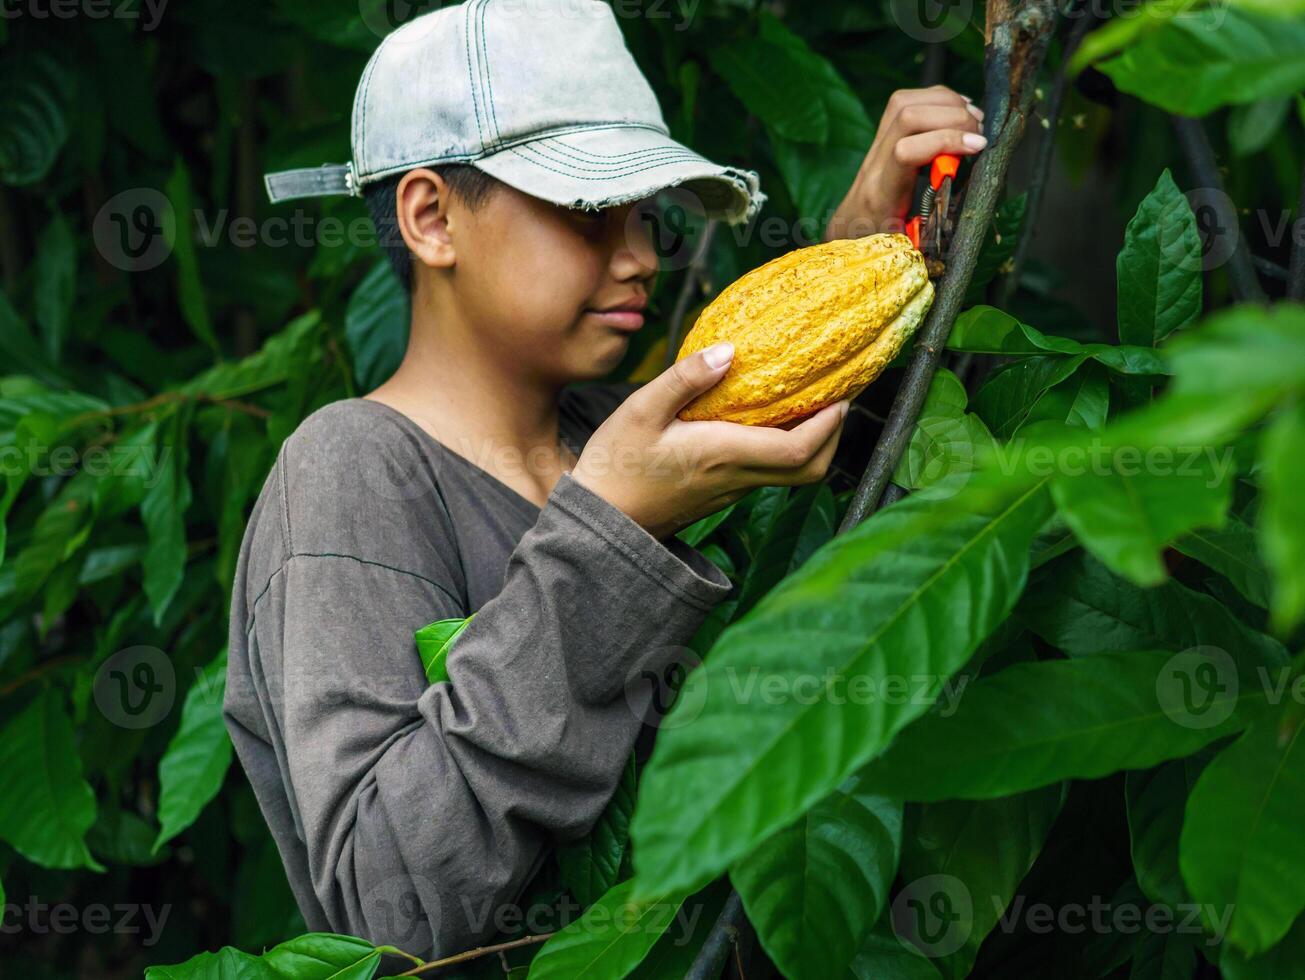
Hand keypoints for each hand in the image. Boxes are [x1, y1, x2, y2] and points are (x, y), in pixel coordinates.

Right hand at [570, 343, 848, 540]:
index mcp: (723, 455)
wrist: (601, 519)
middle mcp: (736, 478)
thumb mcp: (640, 410)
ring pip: (791, 476)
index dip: (828, 426)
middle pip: (809, 471)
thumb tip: (729, 350)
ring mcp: (730, 491)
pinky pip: (766, 474)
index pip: (797, 451)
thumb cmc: (615, 464)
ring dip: (810, 443)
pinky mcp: (720, 495)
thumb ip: (685, 378)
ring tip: (808, 405)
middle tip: (836, 400)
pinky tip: (766, 422)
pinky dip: (781, 449)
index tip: (841, 397)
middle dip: (832, 439)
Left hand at [823, 85, 986, 242]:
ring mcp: (873, 148)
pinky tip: (958, 112)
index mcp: (880, 197)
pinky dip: (936, 99)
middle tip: (981, 133)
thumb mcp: (906, 248)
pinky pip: (903, 102)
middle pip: (906, 116)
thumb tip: (968, 209)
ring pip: (902, 102)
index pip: (905, 152)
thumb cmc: (876, 246)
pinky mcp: (880, 138)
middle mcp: (873, 166)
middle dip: (952, 116)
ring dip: (945, 101)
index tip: (979, 147)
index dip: (946, 141)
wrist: (846, 233)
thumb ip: (933, 235)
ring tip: (974, 119)